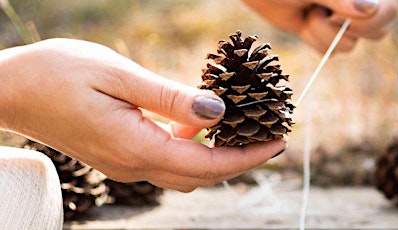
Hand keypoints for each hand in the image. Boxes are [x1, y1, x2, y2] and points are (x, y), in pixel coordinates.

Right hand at [0, 38, 285, 191]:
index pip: (208, 164)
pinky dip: (191, 149)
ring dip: (216, 155)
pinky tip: (196, 125)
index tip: (277, 142)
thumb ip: (171, 99)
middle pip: (202, 175)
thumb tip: (218, 113)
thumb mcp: (120, 76)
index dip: (247, 156)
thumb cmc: (58, 74)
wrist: (11, 89)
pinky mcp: (118, 154)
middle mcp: (134, 164)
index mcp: (137, 146)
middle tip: (266, 137)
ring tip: (239, 130)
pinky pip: (166, 161)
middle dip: (239, 160)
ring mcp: (125, 163)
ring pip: (186, 172)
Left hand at [242, 0, 397, 52]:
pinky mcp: (326, 34)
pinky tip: (304, 24)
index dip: (368, 21)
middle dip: (343, 30)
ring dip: (322, 34)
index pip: (388, 12)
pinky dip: (315, 42)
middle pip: (377, 33)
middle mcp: (359, 4)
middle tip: (320, 13)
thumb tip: (372, 8)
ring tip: (308, 14)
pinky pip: (331, 53)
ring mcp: (343, 20)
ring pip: (349, 46)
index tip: (337, 15)